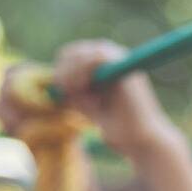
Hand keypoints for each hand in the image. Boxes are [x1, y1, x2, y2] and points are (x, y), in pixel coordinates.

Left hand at [0, 42, 174, 161]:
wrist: (139, 139)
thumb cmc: (114, 124)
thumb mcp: (85, 101)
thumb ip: (71, 87)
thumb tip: (51, 78)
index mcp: (106, 62)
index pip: (72, 54)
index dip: (62, 70)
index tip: (62, 90)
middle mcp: (115, 55)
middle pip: (73, 51)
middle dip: (64, 71)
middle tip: (66, 91)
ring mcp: (122, 58)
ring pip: (82, 53)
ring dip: (72, 73)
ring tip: (75, 92)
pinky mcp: (126, 65)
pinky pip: (96, 57)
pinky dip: (83, 72)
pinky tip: (83, 88)